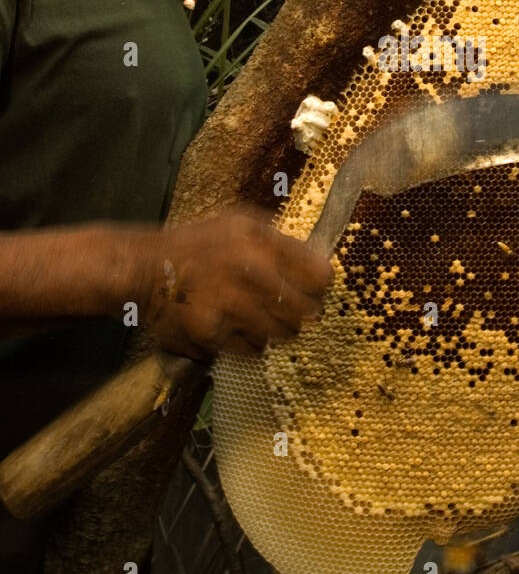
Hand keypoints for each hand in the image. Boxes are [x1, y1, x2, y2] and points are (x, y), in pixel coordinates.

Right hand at [128, 207, 331, 360]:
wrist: (143, 269)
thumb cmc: (197, 244)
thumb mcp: (239, 223)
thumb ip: (279, 240)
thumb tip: (316, 264)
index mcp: (261, 241)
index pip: (319, 274)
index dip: (320, 285)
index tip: (313, 289)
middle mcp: (250, 271)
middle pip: (307, 310)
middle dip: (303, 312)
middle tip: (291, 310)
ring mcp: (231, 305)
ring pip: (283, 333)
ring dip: (277, 329)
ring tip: (259, 317)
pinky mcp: (213, 333)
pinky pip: (253, 349)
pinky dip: (252, 343)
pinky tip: (238, 328)